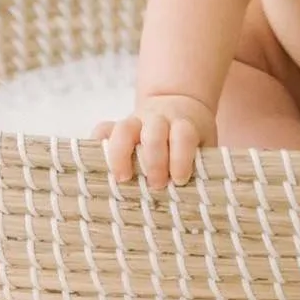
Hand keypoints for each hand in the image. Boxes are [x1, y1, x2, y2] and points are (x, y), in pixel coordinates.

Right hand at [93, 93, 216, 188]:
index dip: (181, 157)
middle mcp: (159, 119)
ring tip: (123, 178)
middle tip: (156, 185)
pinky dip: (97, 143)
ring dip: (121, 153)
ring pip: (125, 128)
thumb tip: (197, 197)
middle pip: (154, 133)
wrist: (180, 102)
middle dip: (154, 161)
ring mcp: (137, 120)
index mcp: (184, 124)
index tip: (179, 179)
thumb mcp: (204, 144)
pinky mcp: (119, 124)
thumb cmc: (193, 136)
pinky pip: (103, 129)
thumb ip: (201, 165)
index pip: (183, 136)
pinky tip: (95, 161)